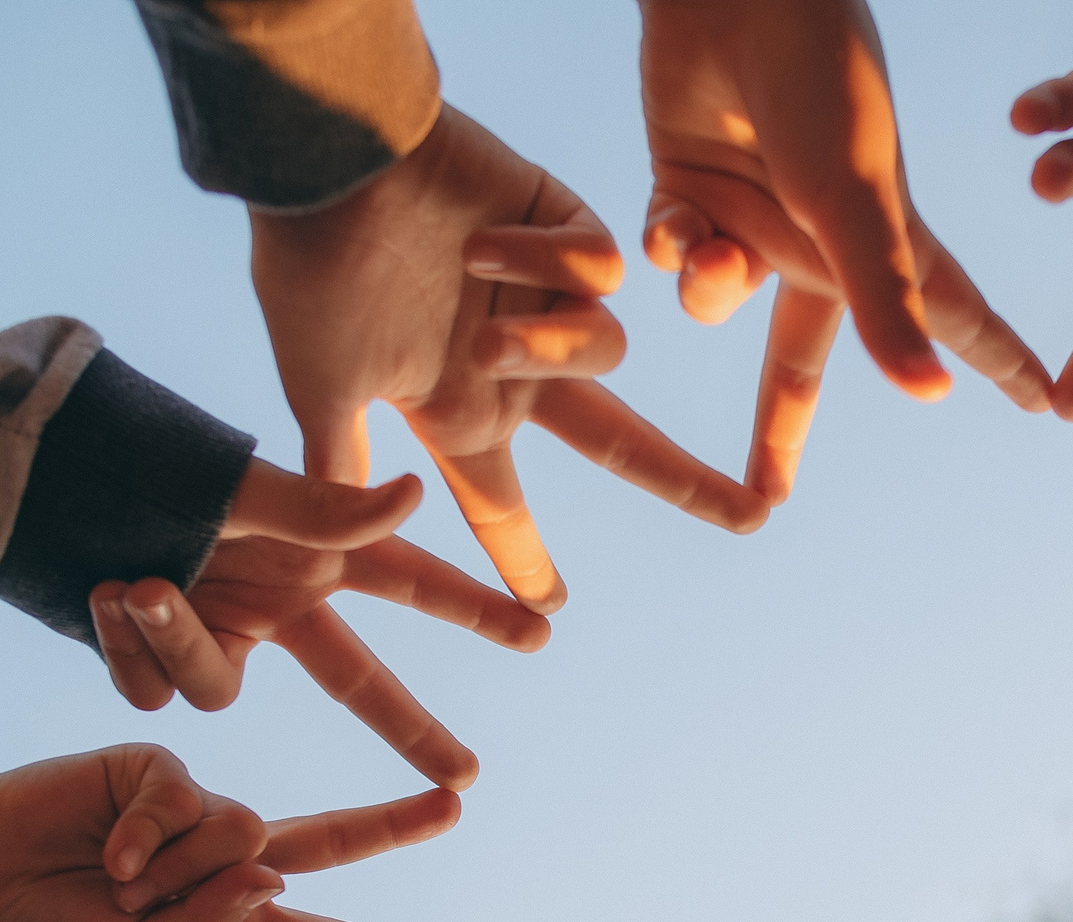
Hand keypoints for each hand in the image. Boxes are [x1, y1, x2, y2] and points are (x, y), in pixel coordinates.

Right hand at [0, 745, 451, 921]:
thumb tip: (276, 880)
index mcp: (216, 919)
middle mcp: (214, 858)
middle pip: (320, 842)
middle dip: (388, 826)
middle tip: (455, 803)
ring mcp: (187, 809)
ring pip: (247, 832)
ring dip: (186, 873)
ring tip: (120, 884)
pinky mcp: (155, 764)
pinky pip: (190, 800)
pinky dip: (151, 836)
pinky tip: (109, 854)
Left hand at [91, 460, 550, 789]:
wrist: (37, 473)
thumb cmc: (145, 462)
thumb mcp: (237, 488)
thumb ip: (327, 508)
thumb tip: (417, 492)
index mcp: (306, 553)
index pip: (411, 581)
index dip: (476, 607)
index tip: (541, 628)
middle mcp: (271, 601)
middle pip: (357, 680)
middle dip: (410, 727)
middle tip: (463, 777)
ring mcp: (216, 632)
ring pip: (216, 689)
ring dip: (177, 642)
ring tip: (136, 581)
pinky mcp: (155, 656)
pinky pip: (155, 691)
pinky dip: (125, 650)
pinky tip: (103, 594)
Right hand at [250, 104, 763, 618]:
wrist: (327, 157)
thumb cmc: (315, 271)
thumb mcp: (324, 392)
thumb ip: (342, 478)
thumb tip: (336, 555)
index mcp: (456, 407)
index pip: (500, 501)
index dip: (523, 557)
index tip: (551, 612)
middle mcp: (509, 360)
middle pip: (617, 439)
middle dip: (686, 481)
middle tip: (757, 519)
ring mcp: (542, 297)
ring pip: (604, 353)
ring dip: (553, 350)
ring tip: (486, 336)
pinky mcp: (565, 228)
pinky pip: (600, 273)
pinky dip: (548, 264)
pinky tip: (485, 244)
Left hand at [637, 0, 1051, 503]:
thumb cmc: (819, 89)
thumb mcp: (855, 205)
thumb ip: (886, 303)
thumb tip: (932, 396)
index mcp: (884, 243)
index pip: (957, 321)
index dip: (1001, 362)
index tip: (1045, 400)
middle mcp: (815, 241)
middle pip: (801, 357)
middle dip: (781, 425)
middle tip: (769, 494)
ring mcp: (749, 215)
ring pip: (715, 298)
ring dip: (706, 291)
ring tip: (706, 256)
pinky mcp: (684, 186)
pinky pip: (665, 249)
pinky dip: (663, 244)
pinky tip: (670, 223)